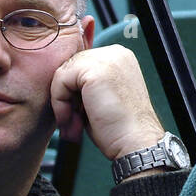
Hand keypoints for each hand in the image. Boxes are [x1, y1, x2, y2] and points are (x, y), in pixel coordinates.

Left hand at [49, 46, 164, 159]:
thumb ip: (85, 86)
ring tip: (73, 125)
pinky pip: (60, 80)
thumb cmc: (120, 129)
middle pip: (71, 66)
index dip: (72, 91)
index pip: (81, 65)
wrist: (136, 143)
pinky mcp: (94, 71)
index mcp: (119, 58)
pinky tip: (72, 120)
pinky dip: (60, 103)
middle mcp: (115, 52)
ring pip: (63, 72)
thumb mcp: (101, 99)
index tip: (76, 115)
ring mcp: (105, 58)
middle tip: (72, 123)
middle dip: (66, 96)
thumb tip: (61, 86)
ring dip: (61, 102)